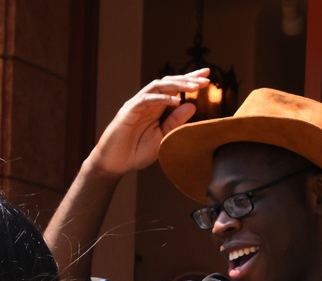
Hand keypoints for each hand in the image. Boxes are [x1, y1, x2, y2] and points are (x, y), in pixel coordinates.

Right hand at [86, 69, 210, 177]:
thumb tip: (192, 105)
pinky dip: (162, 98)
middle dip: (188, 78)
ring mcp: (137, 105)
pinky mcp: (128, 111)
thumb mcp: (161, 138)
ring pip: (159, 86)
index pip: (175, 89)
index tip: (208, 75)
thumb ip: (175, 122)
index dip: (190, 80)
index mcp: (156, 108)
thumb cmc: (135, 152)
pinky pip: (146, 99)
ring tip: (195, 86)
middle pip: (169, 83)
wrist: (113, 164)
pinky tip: (176, 101)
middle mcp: (147, 102)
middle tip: (207, 77)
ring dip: (178, 84)